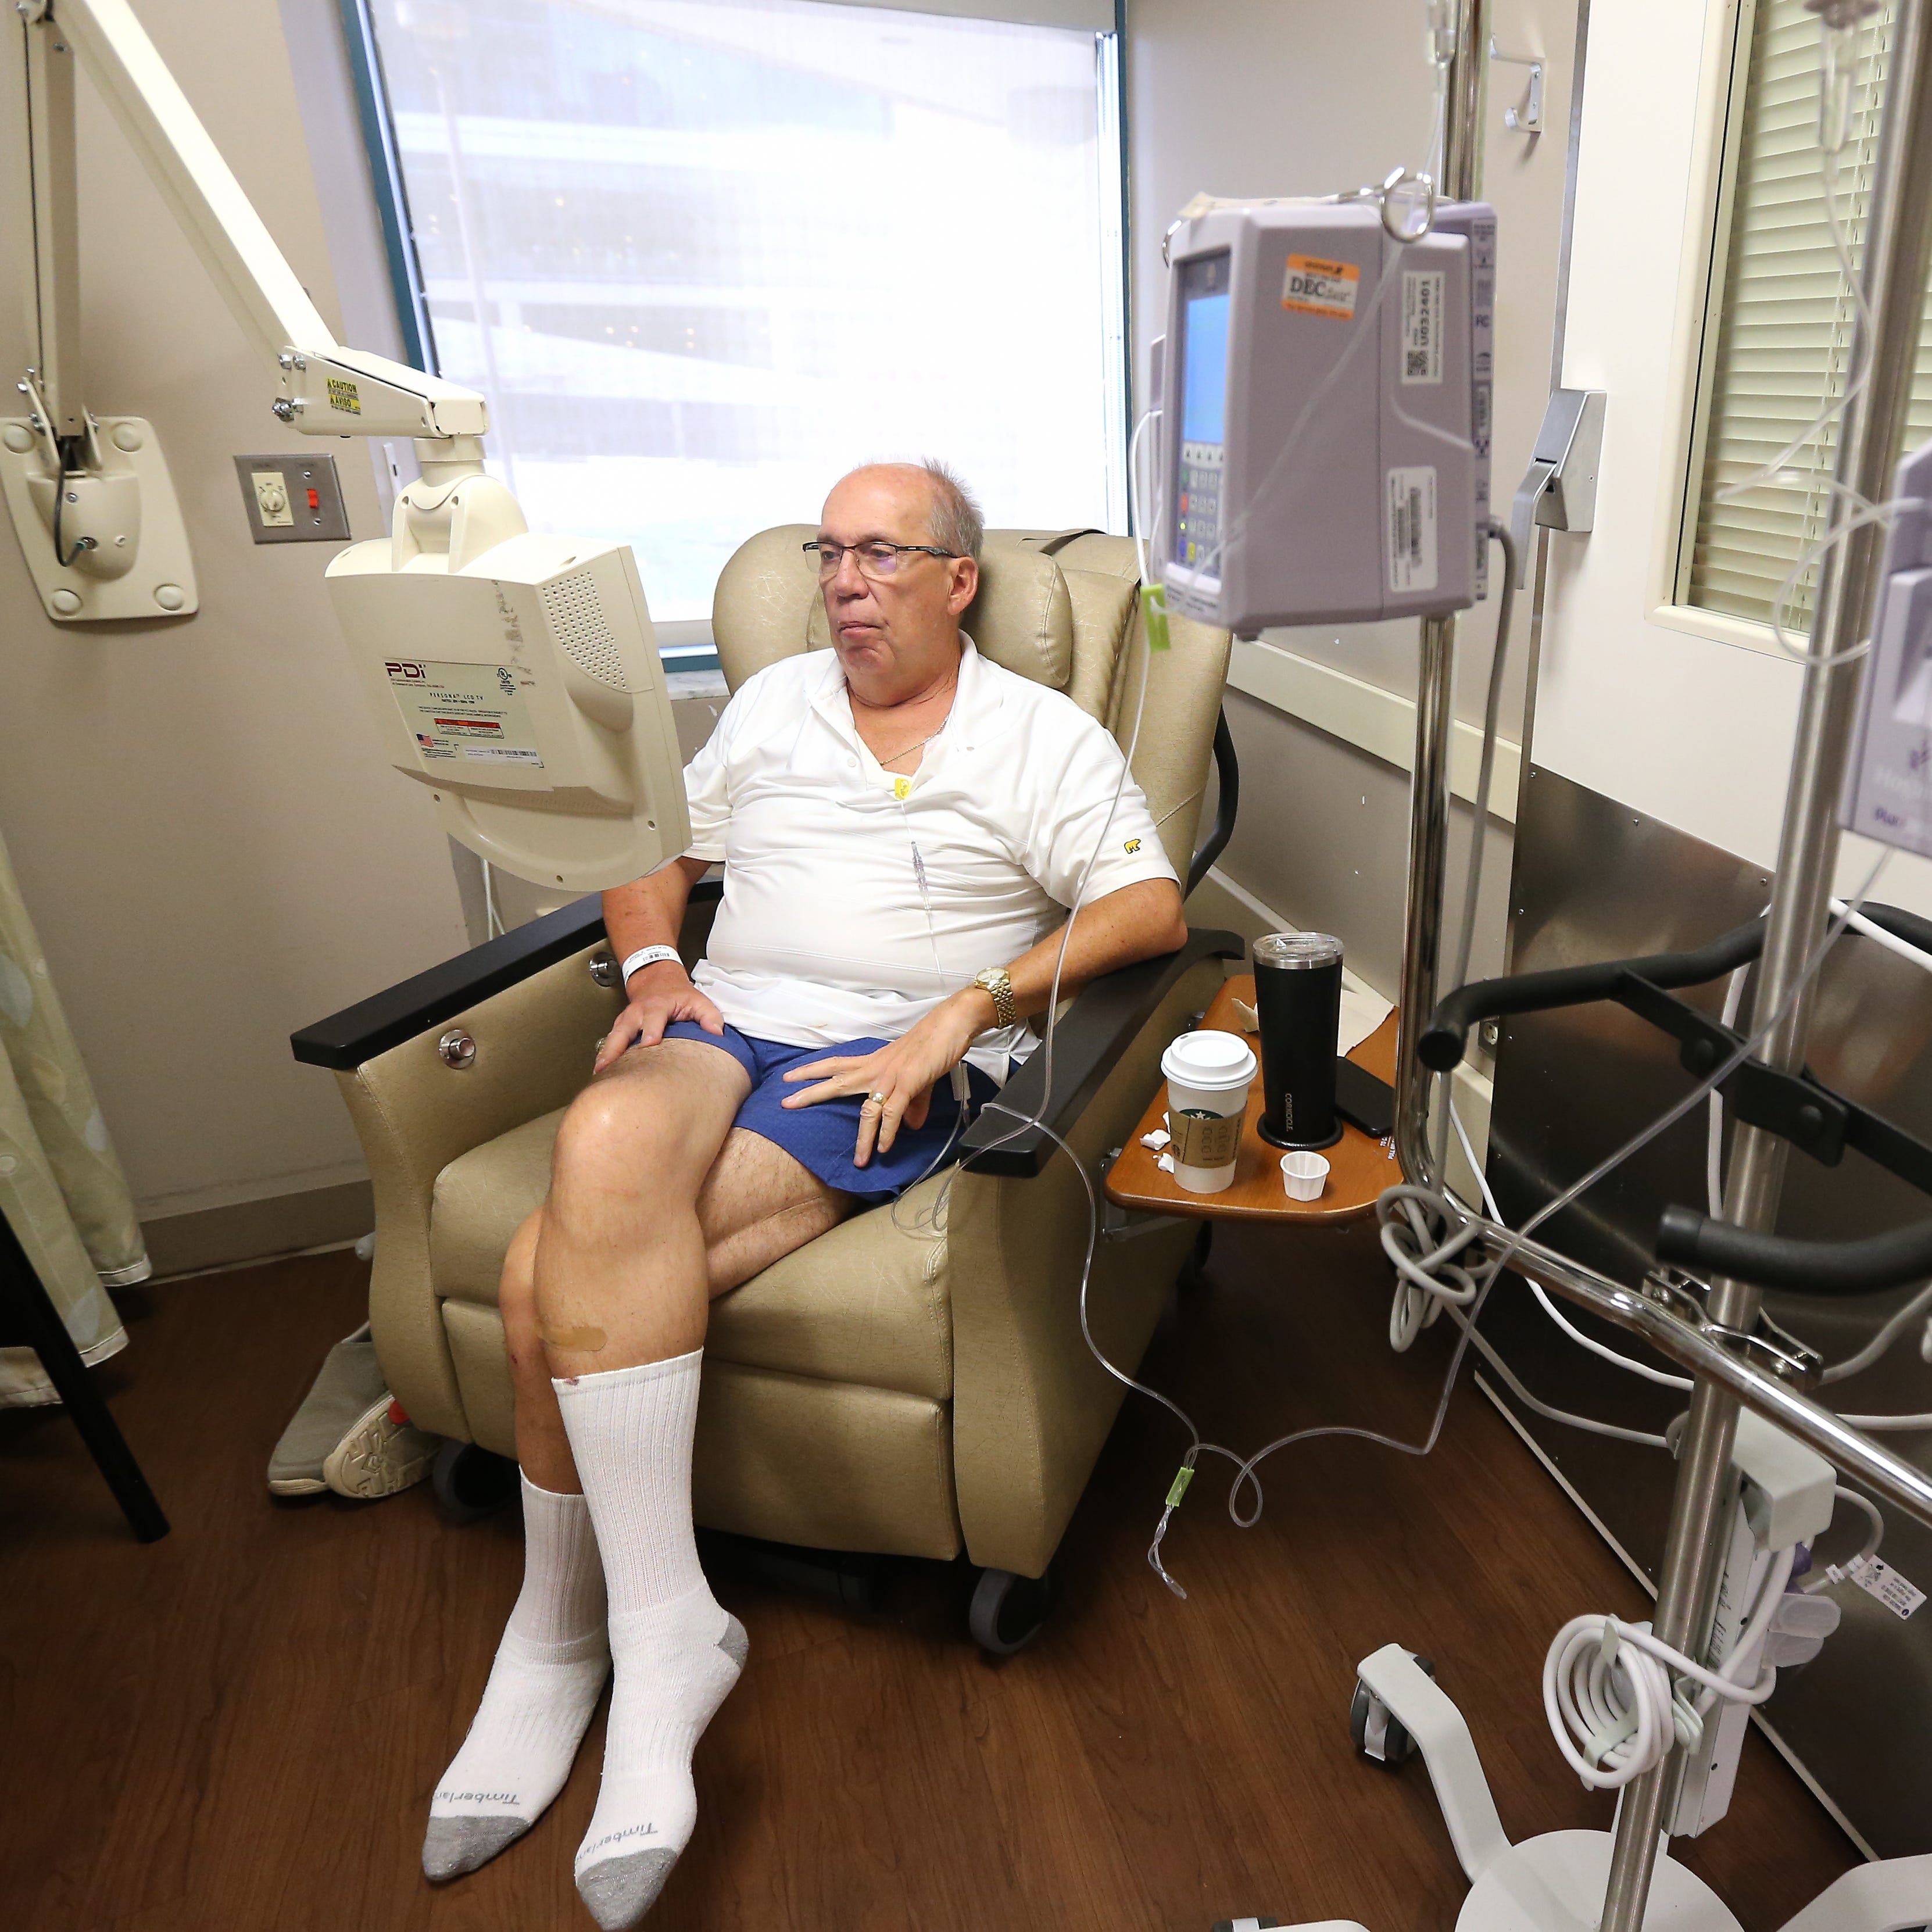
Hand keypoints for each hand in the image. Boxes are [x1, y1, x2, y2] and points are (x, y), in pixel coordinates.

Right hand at [593, 960, 722, 1073]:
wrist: (656, 979)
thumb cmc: (676, 993)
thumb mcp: (697, 999)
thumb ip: (709, 1016)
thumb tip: (717, 1033)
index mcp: (657, 1005)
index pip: (653, 1018)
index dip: (650, 1031)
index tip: (648, 1044)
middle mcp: (637, 1013)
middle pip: (623, 1030)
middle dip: (617, 1047)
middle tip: (611, 1066)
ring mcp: (626, 1020)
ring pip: (612, 1037)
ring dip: (606, 1054)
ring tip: (601, 1073)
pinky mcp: (620, 1027)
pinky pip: (610, 1041)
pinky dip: (605, 1055)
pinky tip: (601, 1073)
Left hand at [780, 990, 991, 1164]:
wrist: (949, 1026)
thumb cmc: (931, 1045)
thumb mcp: (915, 1077)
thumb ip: (911, 1104)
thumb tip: (909, 1126)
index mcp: (872, 1062)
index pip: (835, 1065)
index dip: (812, 1070)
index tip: (789, 1077)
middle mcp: (875, 1068)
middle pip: (836, 1082)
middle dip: (810, 1093)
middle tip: (786, 1103)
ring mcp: (890, 1076)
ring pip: (867, 1109)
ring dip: (862, 1137)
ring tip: (858, 1160)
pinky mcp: (908, 1083)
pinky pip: (893, 1113)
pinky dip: (888, 1133)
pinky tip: (884, 1148)